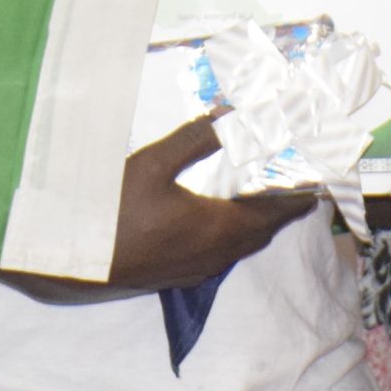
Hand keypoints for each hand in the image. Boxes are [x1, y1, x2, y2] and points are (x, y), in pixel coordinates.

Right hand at [103, 115, 316, 290]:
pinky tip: (214, 222)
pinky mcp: (176, 275)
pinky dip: (231, 237)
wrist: (75, 260)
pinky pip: (219, 255)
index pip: (272, 214)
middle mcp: (214, 254)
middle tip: (289, 186)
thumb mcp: (153, 164)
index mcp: (218, 227)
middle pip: (258, 234)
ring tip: (257, 200)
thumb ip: (195, 139)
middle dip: (277, 212)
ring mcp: (195, 269)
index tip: (315, 185)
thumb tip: (232, 115)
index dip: (296, 200)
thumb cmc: (115, 210)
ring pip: (238, 247)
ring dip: (253, 226)